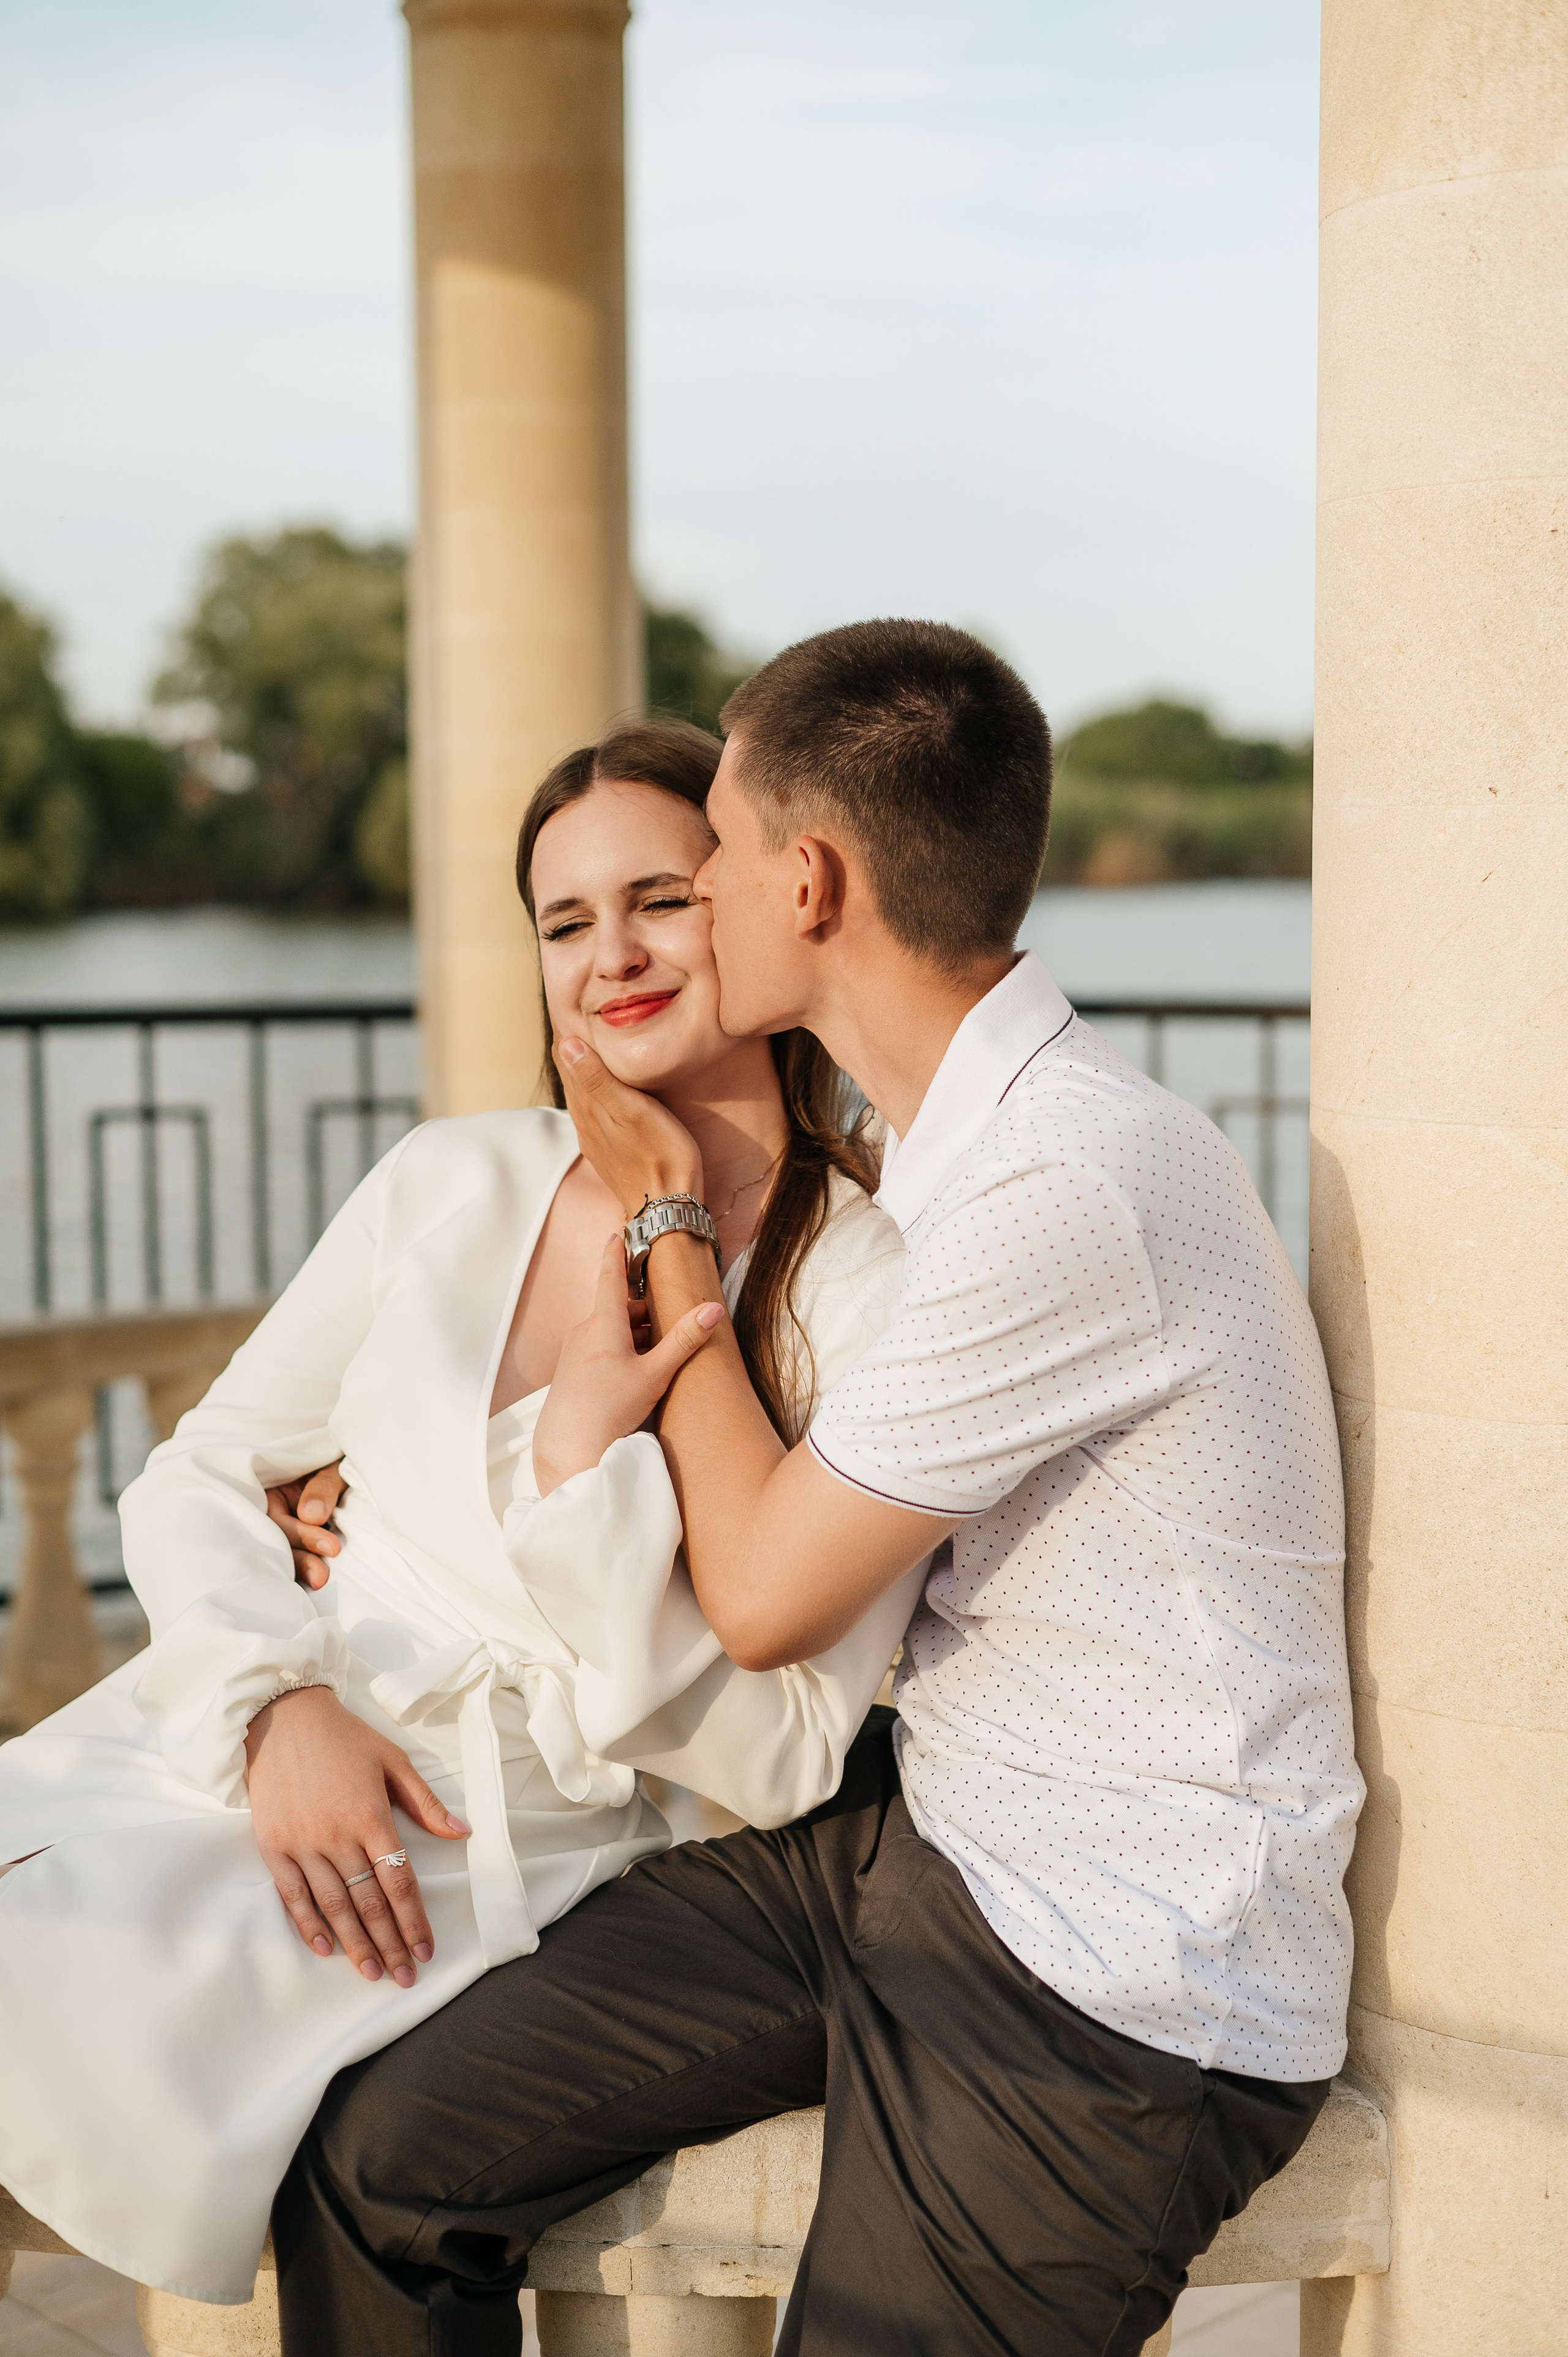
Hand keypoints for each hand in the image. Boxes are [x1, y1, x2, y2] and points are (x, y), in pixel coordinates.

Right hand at [244, 1685, 470, 1984]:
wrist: (283, 1716)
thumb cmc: (345, 1738)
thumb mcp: (393, 1761)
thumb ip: (425, 1803)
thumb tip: (462, 1833)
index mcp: (370, 1815)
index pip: (398, 1880)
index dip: (414, 1919)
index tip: (426, 1949)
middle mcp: (336, 1834)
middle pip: (369, 1901)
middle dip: (390, 1943)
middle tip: (405, 1976)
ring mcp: (302, 1842)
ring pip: (333, 1904)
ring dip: (355, 1943)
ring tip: (372, 1972)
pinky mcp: (272, 1845)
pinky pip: (292, 1894)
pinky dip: (308, 1924)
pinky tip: (326, 1948)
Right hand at [266, 1463, 346, 1589]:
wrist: (360, 1470)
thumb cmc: (338, 1465)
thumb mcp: (331, 1468)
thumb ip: (322, 1488)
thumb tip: (311, 1516)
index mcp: (272, 1490)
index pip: (276, 1519)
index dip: (300, 1535)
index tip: (332, 1547)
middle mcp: (274, 1513)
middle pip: (277, 1541)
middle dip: (300, 1559)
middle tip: (322, 1577)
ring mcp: (285, 1528)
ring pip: (284, 1554)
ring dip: (301, 1568)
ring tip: (321, 1581)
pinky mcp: (298, 1545)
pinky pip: (295, 1558)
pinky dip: (303, 1571)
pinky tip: (314, 1583)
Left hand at [532, 1235, 726, 1494]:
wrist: (569, 1448)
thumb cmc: (611, 1409)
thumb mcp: (655, 1374)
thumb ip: (684, 1341)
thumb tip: (713, 1309)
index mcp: (603, 1324)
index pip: (610, 1276)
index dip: (617, 1253)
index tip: (618, 1233)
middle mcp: (584, 1332)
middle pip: (618, 1308)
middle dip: (643, 1311)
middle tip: (668, 1320)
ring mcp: (575, 1352)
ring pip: (610, 1330)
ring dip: (634, 1335)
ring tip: (658, 1355)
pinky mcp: (571, 1372)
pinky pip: (599, 1348)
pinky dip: (620, 1350)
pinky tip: (636, 1374)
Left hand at [555, 1035, 704, 1215]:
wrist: (668, 1208)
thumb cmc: (660, 1156)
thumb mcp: (633, 1111)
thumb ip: (599, 1080)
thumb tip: (566, 1044)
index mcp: (589, 1108)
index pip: (567, 1060)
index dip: (565, 1033)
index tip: (564, 1006)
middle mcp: (586, 1123)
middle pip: (570, 1076)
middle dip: (568, 1048)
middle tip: (569, 1017)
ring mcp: (597, 1140)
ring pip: (579, 1096)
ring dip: (578, 1071)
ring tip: (580, 1047)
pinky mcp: (610, 1153)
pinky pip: (591, 1114)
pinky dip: (589, 1093)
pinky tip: (598, 1095)